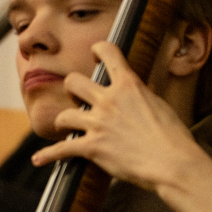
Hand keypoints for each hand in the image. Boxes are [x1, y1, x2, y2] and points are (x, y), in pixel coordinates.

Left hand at [32, 41, 211, 211]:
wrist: (172, 162)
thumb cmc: (173, 137)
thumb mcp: (159, 104)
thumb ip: (141, 96)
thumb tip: (137, 94)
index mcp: (128, 85)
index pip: (108, 53)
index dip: (98, 49)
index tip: (94, 52)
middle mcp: (109, 100)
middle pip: (74, 82)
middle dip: (73, 89)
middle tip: (78, 98)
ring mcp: (97, 123)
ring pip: (64, 115)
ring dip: (64, 122)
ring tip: (66, 127)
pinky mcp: (91, 147)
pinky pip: (61, 149)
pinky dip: (48, 156)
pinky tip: (38, 159)